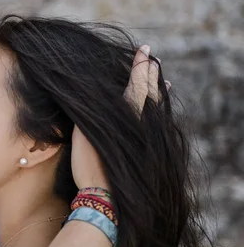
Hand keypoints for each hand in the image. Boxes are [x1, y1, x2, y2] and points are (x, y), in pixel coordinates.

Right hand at [71, 45, 158, 189]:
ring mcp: (146, 138)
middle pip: (149, 93)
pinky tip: (161, 112)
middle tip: (152, 59)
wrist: (104, 196)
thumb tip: (93, 94)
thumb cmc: (89, 165)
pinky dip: (158, 112)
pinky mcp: (147, 150)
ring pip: (156, 109)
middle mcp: (141, 123)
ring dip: (158, 93)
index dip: (140, 66)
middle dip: (150, 74)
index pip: (136, 83)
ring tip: (164, 81)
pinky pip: (156, 124)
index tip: (143, 50)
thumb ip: (91, 111)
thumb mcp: (83, 133)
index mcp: (126, 115)